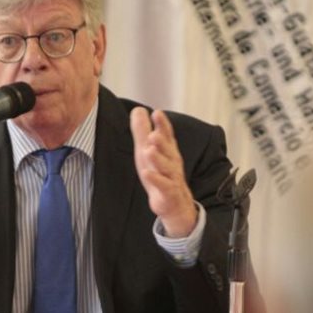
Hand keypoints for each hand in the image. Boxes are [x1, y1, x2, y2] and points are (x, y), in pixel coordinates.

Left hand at [130, 107, 196, 237]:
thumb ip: (143, 131)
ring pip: (166, 167)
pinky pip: (163, 186)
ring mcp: (172, 178)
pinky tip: (147, 173)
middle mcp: (172, 162)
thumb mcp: (148, 151)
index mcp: (168, 150)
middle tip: (153, 134)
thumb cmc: (161, 174)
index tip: (157, 114)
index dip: (163, 125)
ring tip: (149, 150)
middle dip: (162, 141)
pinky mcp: (168, 193)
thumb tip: (138, 110)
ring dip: (158, 159)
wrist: (175, 203)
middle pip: (168, 150)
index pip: (167, 135)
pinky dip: (156, 179)